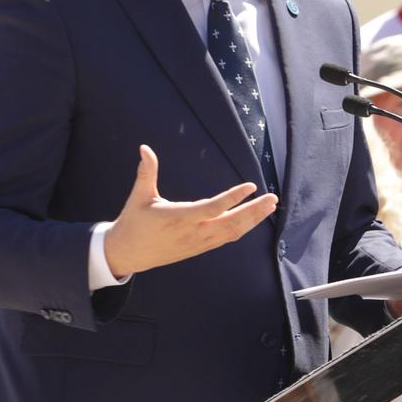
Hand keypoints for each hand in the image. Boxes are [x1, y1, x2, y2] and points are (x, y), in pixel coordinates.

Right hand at [101, 145, 277, 278]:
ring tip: (270, 206)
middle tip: (273, 198)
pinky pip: (226, 238)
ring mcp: (198, 242)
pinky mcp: (200, 248)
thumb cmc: (134, 222)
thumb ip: (146, 172)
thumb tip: (144, 148)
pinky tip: (254, 219)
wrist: (128, 254)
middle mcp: (193, 232)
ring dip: (253, 220)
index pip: (212, 208)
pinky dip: (243, 228)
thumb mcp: (138, 196)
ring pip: (232, 232)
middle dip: (254, 211)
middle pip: (230, 223)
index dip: (233, 198)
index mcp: (178, 218)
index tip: (250, 186)